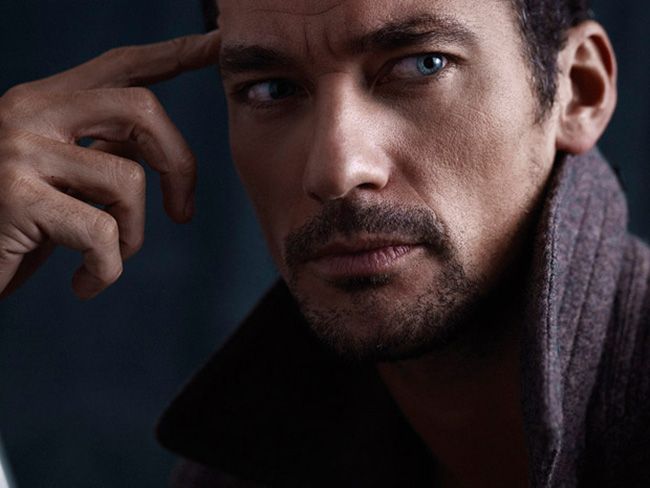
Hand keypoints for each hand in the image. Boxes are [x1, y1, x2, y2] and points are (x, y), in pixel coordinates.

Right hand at [0, 30, 219, 299]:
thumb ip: (98, 152)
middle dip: (179, 165)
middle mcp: (28, 112)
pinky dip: (107, 270)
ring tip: (107, 258)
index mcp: (44, 102)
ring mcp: (18, 150)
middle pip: (141, 108)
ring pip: (127, 180)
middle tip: (182, 213)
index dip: (176, 54)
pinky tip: (84, 283)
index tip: (219, 43)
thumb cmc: (11, 227)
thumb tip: (154, 149)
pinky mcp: (14, 197)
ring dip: (133, 235)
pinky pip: (102, 233)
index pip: (121, 66)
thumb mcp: (58, 179)